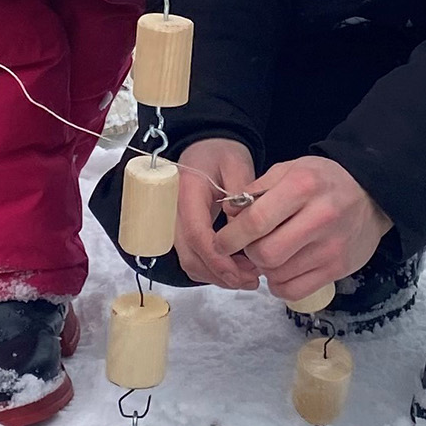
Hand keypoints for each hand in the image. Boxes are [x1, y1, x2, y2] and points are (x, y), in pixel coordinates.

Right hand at [174, 138, 258, 288]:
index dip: (218, 260)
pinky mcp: (181, 232)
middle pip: (190, 256)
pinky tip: (236, 268)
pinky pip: (192, 258)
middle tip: (252, 280)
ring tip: (248, 276)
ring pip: (190, 262)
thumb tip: (241, 231)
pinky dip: (212, 269)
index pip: (197, 235)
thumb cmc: (220, 152)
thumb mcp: (237, 164)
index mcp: (186, 192)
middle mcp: (173, 212)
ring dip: (217, 276)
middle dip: (220, 275)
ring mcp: (174, 224)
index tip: (242, 274)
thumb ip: (240, 196)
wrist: (204, 146)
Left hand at [214, 155, 391, 301]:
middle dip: (249, 253)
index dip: (230, 237)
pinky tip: (284, 268)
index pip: (256, 221)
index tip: (221, 242)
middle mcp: (320, 217)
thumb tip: (230, 215)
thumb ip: (257, 189)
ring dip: (265, 268)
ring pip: (277, 275)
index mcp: (303, 186)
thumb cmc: (324, 180)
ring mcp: (331, 247)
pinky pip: (294, 290)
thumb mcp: (290, 169)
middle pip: (265, 254)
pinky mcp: (338, 268)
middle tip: (251, 245)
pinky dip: (280, 284)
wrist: (372, 195)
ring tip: (271, 252)